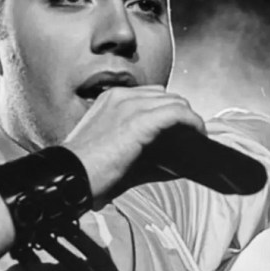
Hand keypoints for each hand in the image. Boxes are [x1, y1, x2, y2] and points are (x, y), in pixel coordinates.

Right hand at [62, 85, 205, 206]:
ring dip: (189, 120)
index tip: (178, 128)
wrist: (71, 176)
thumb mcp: (109, 145)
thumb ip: (135, 140)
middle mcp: (122, 96)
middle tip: (190, 135)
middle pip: (167, 96)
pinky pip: (178, 114)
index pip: (152, 95)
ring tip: (196, 137)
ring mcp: (131, 106)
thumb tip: (167, 154)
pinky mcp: (141, 121)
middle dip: (180, 114)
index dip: (168, 110)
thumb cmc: (86, 169)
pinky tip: (198, 136)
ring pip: (176, 103)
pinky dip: (192, 124)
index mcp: (111, 98)